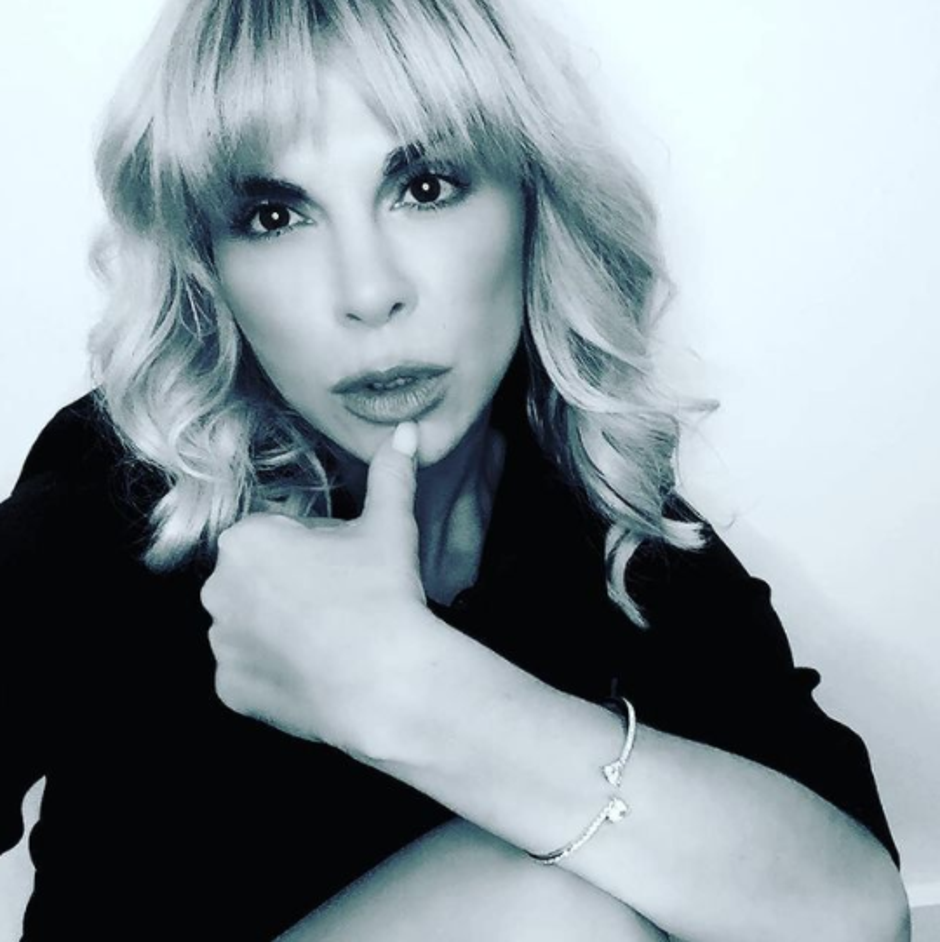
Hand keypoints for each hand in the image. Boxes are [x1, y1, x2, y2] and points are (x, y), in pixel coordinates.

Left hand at [202, 422, 435, 752]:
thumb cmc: (382, 594)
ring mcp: (220, 643)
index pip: (280, 534)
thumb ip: (391, 473)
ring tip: (334, 638)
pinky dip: (278, 672)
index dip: (319, 548)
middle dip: (295, 585)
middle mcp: (216, 589)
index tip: (347, 567)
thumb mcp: (389, 525)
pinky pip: (251, 672)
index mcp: (246, 540)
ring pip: (254, 624)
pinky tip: (317, 671)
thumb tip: (405, 430)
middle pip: (262, 578)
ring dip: (284, 627)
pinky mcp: (229, 689)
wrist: (386, 680)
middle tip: (345, 601)